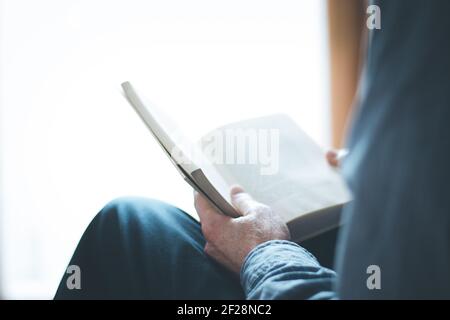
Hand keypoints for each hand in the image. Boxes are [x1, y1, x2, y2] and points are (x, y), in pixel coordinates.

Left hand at [194, 149, 345, 272]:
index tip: (204, 182)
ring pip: (221, 234)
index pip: (200, 203)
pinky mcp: (231, 266)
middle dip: (221, 208)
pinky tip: (251, 233)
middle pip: (211, 219)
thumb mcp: (257, 211)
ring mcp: (220, 257)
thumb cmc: (267, 240)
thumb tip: (234, 191)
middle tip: (233, 198)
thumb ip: (243, 200)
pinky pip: (229, 246)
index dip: (202, 190)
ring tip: (247, 216)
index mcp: (213, 227)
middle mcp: (211, 244)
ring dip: (230, 224)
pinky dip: (236, 238)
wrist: (278, 272)